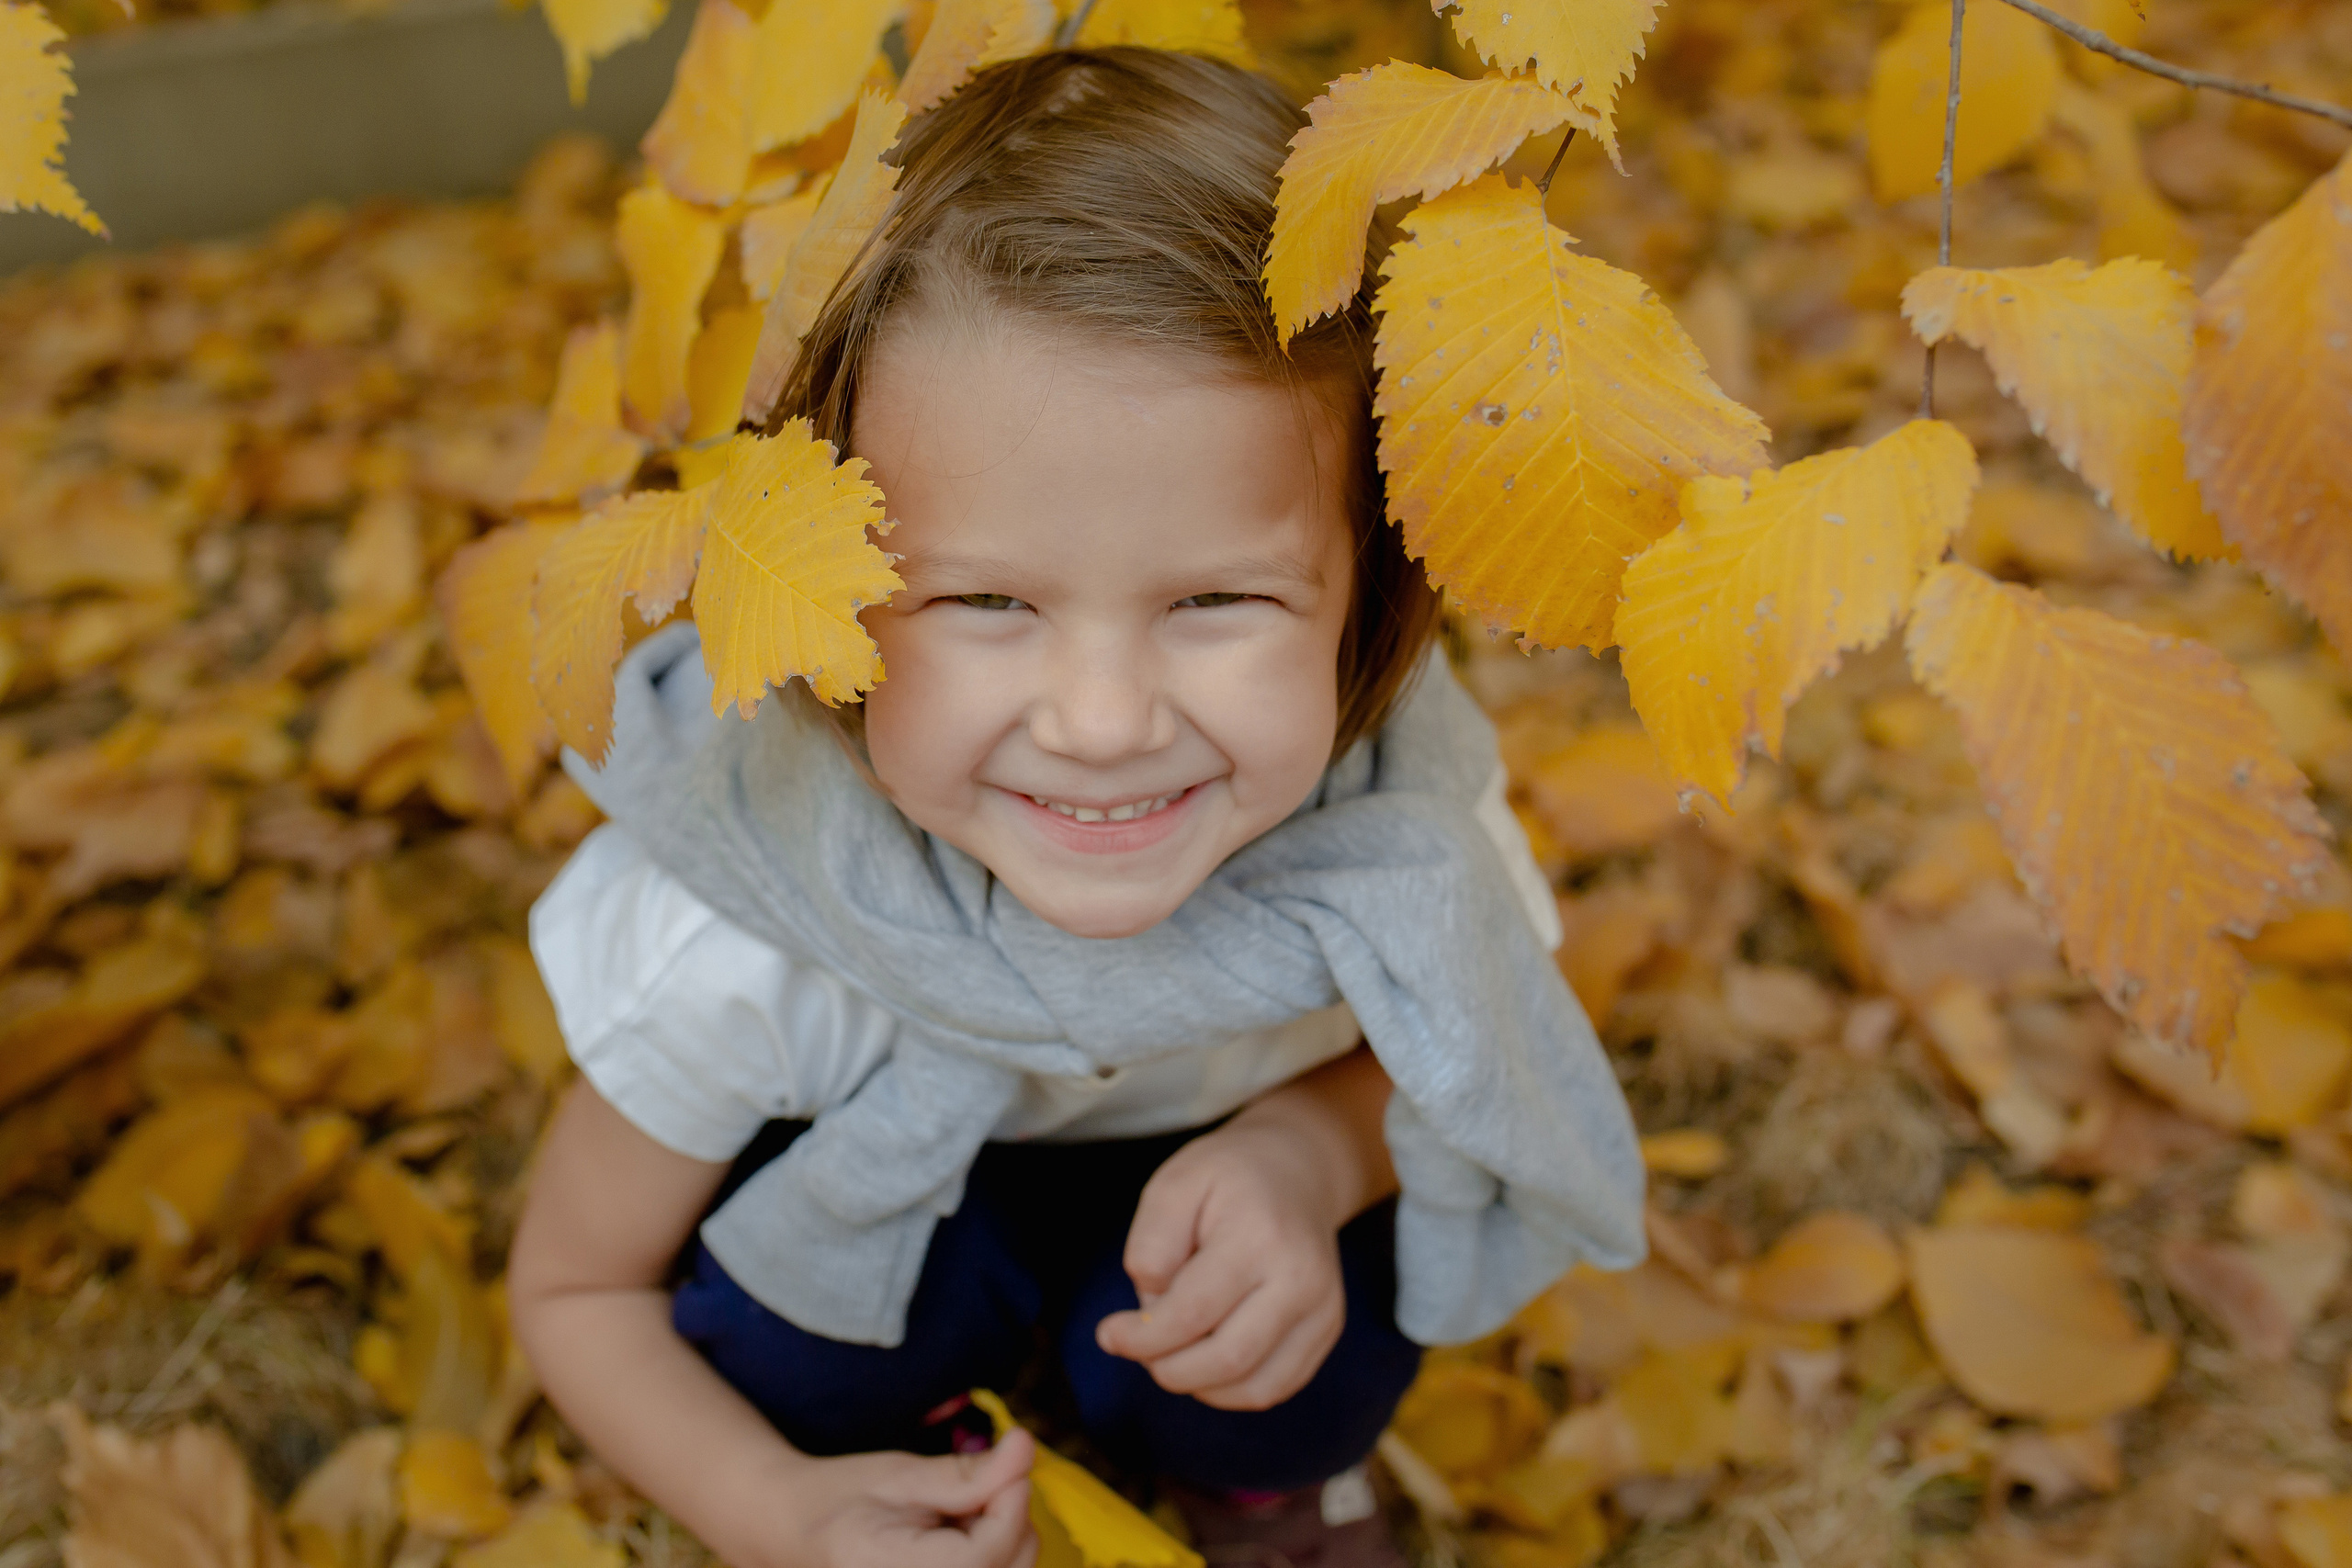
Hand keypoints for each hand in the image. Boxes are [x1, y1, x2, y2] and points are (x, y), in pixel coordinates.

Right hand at [744, 1431, 1036, 1567]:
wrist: (795, 1530)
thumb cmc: (840, 1498)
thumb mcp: (900, 1475)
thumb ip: (966, 1473)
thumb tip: (1027, 1449)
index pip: (987, 1551)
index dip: (1011, 1500)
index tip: (1009, 1460)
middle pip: (1009, 1565)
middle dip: (1010, 1516)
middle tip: (972, 1485)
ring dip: (1004, 1535)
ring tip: (956, 1512)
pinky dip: (993, 1553)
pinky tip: (959, 1535)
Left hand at [1093, 1118, 1348, 1411]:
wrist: (1296, 1169)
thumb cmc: (1226, 1177)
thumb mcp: (1172, 1185)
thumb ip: (1151, 1247)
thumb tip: (1151, 1312)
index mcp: (1259, 1237)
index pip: (1192, 1314)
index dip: (1142, 1338)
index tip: (1110, 1335)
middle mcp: (1302, 1279)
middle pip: (1228, 1360)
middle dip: (1168, 1368)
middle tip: (1140, 1348)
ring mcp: (1322, 1308)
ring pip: (1253, 1387)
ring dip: (1199, 1383)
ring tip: (1174, 1347)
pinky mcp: (1327, 1330)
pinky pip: (1274, 1387)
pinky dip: (1230, 1389)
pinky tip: (1206, 1356)